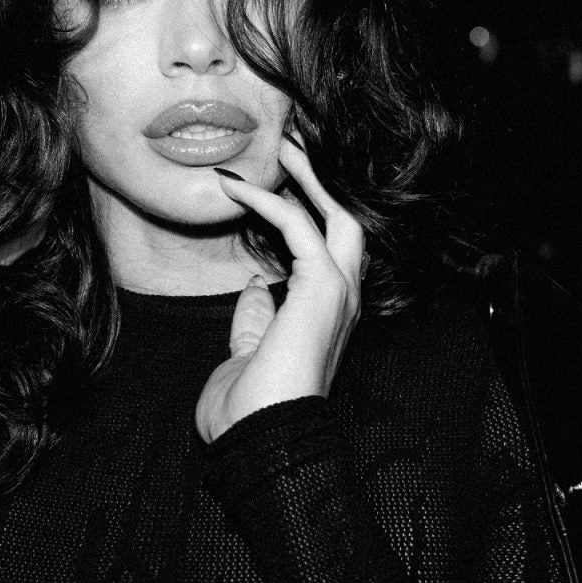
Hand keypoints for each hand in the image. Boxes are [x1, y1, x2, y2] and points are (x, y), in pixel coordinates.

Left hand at [194, 135, 364, 443]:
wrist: (260, 438)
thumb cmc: (248, 410)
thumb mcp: (247, 353)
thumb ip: (255, 319)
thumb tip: (254, 288)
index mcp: (328, 318)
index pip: (326, 252)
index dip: (302, 214)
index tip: (268, 188)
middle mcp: (342, 302)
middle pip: (346, 223)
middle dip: (322, 183)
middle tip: (294, 147)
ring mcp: (339, 294)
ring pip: (337, 215)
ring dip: (307, 177)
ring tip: (282, 145)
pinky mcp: (323, 287)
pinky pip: (297, 224)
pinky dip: (266, 199)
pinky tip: (235, 186)